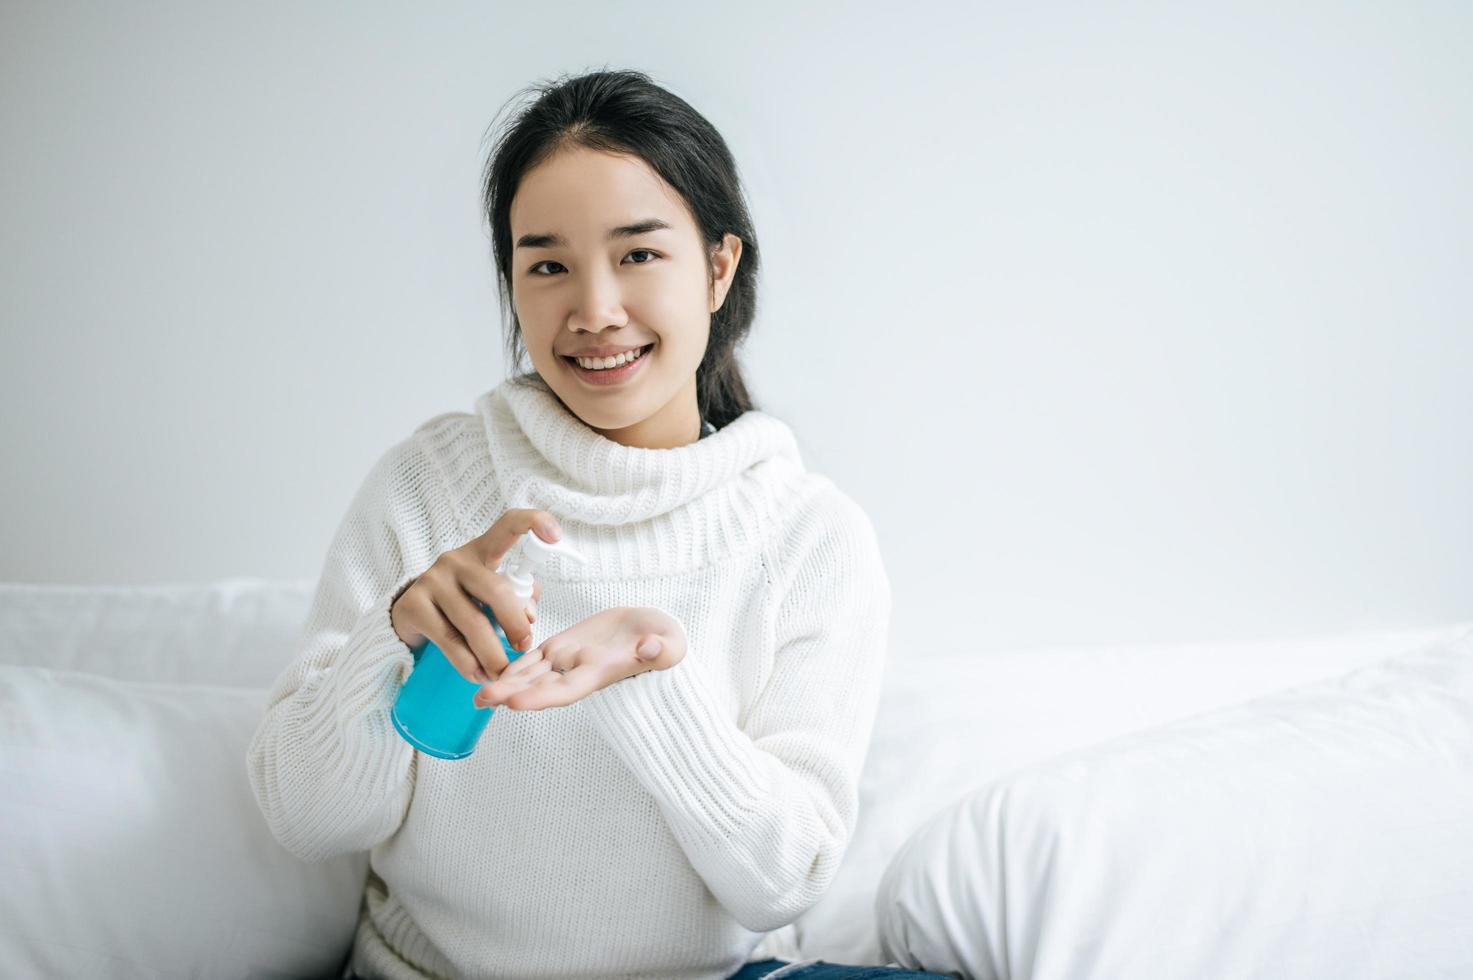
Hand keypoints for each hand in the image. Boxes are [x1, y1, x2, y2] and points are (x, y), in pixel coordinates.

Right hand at [389, 508, 558, 684]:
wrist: (409, 614)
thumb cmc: (464, 601)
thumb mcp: (490, 594)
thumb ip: (518, 598)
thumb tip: (530, 617)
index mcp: (482, 551)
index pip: (508, 525)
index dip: (534, 523)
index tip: (556, 536)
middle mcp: (455, 560)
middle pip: (496, 590)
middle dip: (515, 624)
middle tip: (524, 647)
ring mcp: (432, 581)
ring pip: (473, 622)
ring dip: (492, 654)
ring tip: (501, 672)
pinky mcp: (414, 607)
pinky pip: (449, 641)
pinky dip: (468, 664)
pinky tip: (478, 674)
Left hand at [474, 606, 687, 711]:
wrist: (658, 632)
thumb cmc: (666, 641)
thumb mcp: (670, 644)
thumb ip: (660, 649)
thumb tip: (650, 648)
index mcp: (600, 672)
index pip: (566, 689)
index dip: (541, 697)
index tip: (514, 703)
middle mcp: (579, 671)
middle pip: (540, 686)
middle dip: (511, 694)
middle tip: (481, 699)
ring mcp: (569, 659)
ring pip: (532, 673)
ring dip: (506, 682)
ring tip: (477, 692)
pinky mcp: (565, 645)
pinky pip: (535, 656)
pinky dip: (515, 663)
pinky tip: (492, 665)